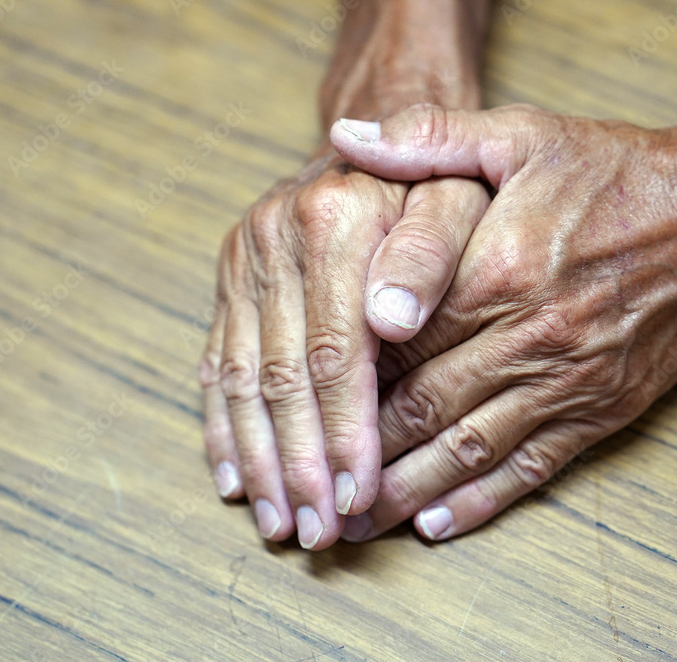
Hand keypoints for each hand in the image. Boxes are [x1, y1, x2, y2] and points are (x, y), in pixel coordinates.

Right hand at [199, 148, 487, 548]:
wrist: (378, 144)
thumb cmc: (435, 184)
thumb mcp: (459, 194)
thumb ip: (432, 249)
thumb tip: (393, 318)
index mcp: (333, 221)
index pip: (335, 352)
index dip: (345, 432)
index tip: (357, 496)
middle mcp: (274, 239)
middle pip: (283, 375)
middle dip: (300, 462)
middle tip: (317, 532)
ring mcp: (244, 261)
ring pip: (243, 378)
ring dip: (259, 459)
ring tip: (279, 522)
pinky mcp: (230, 281)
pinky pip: (218, 361)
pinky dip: (224, 425)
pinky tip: (234, 477)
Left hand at [330, 104, 676, 540]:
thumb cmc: (618, 174)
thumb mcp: (523, 133)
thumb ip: (429, 136)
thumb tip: (344, 131)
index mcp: (495, 271)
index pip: (395, 339)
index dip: (341, 377)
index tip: (299, 405)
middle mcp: (524, 338)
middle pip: (420, 408)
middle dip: (357, 452)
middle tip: (306, 484)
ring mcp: (564, 383)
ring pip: (465, 452)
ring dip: (403, 492)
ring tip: (353, 522)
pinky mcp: (600, 412)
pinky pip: (530, 468)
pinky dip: (480, 501)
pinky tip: (438, 524)